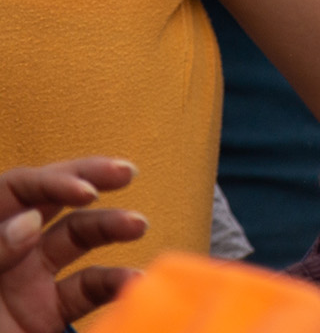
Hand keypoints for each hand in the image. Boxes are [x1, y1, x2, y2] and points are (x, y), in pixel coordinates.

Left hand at [0, 159, 145, 332]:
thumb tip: (28, 221)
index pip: (11, 191)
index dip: (49, 182)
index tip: (86, 191)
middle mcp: (3, 254)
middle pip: (46, 200)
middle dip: (88, 179)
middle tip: (125, 173)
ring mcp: (25, 282)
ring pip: (75, 238)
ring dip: (111, 225)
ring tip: (139, 224)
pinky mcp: (46, 313)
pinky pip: (85, 289)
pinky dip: (114, 282)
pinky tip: (135, 283)